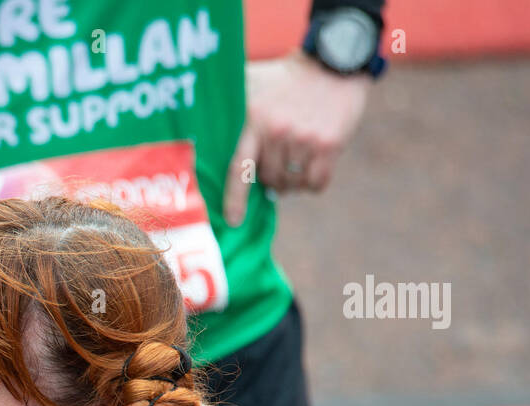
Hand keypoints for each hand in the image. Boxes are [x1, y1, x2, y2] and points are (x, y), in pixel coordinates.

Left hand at [223, 51, 369, 225]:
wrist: (334, 61)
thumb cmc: (286, 77)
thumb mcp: (252, 80)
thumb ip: (231, 100)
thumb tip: (195, 111)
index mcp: (255, 120)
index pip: (239, 168)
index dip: (236, 198)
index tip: (233, 221)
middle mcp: (278, 132)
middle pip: (269, 179)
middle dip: (272, 179)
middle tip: (277, 164)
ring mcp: (305, 139)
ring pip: (294, 183)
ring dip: (294, 181)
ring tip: (296, 160)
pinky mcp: (330, 145)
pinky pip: (317, 183)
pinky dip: (314, 183)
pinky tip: (313, 167)